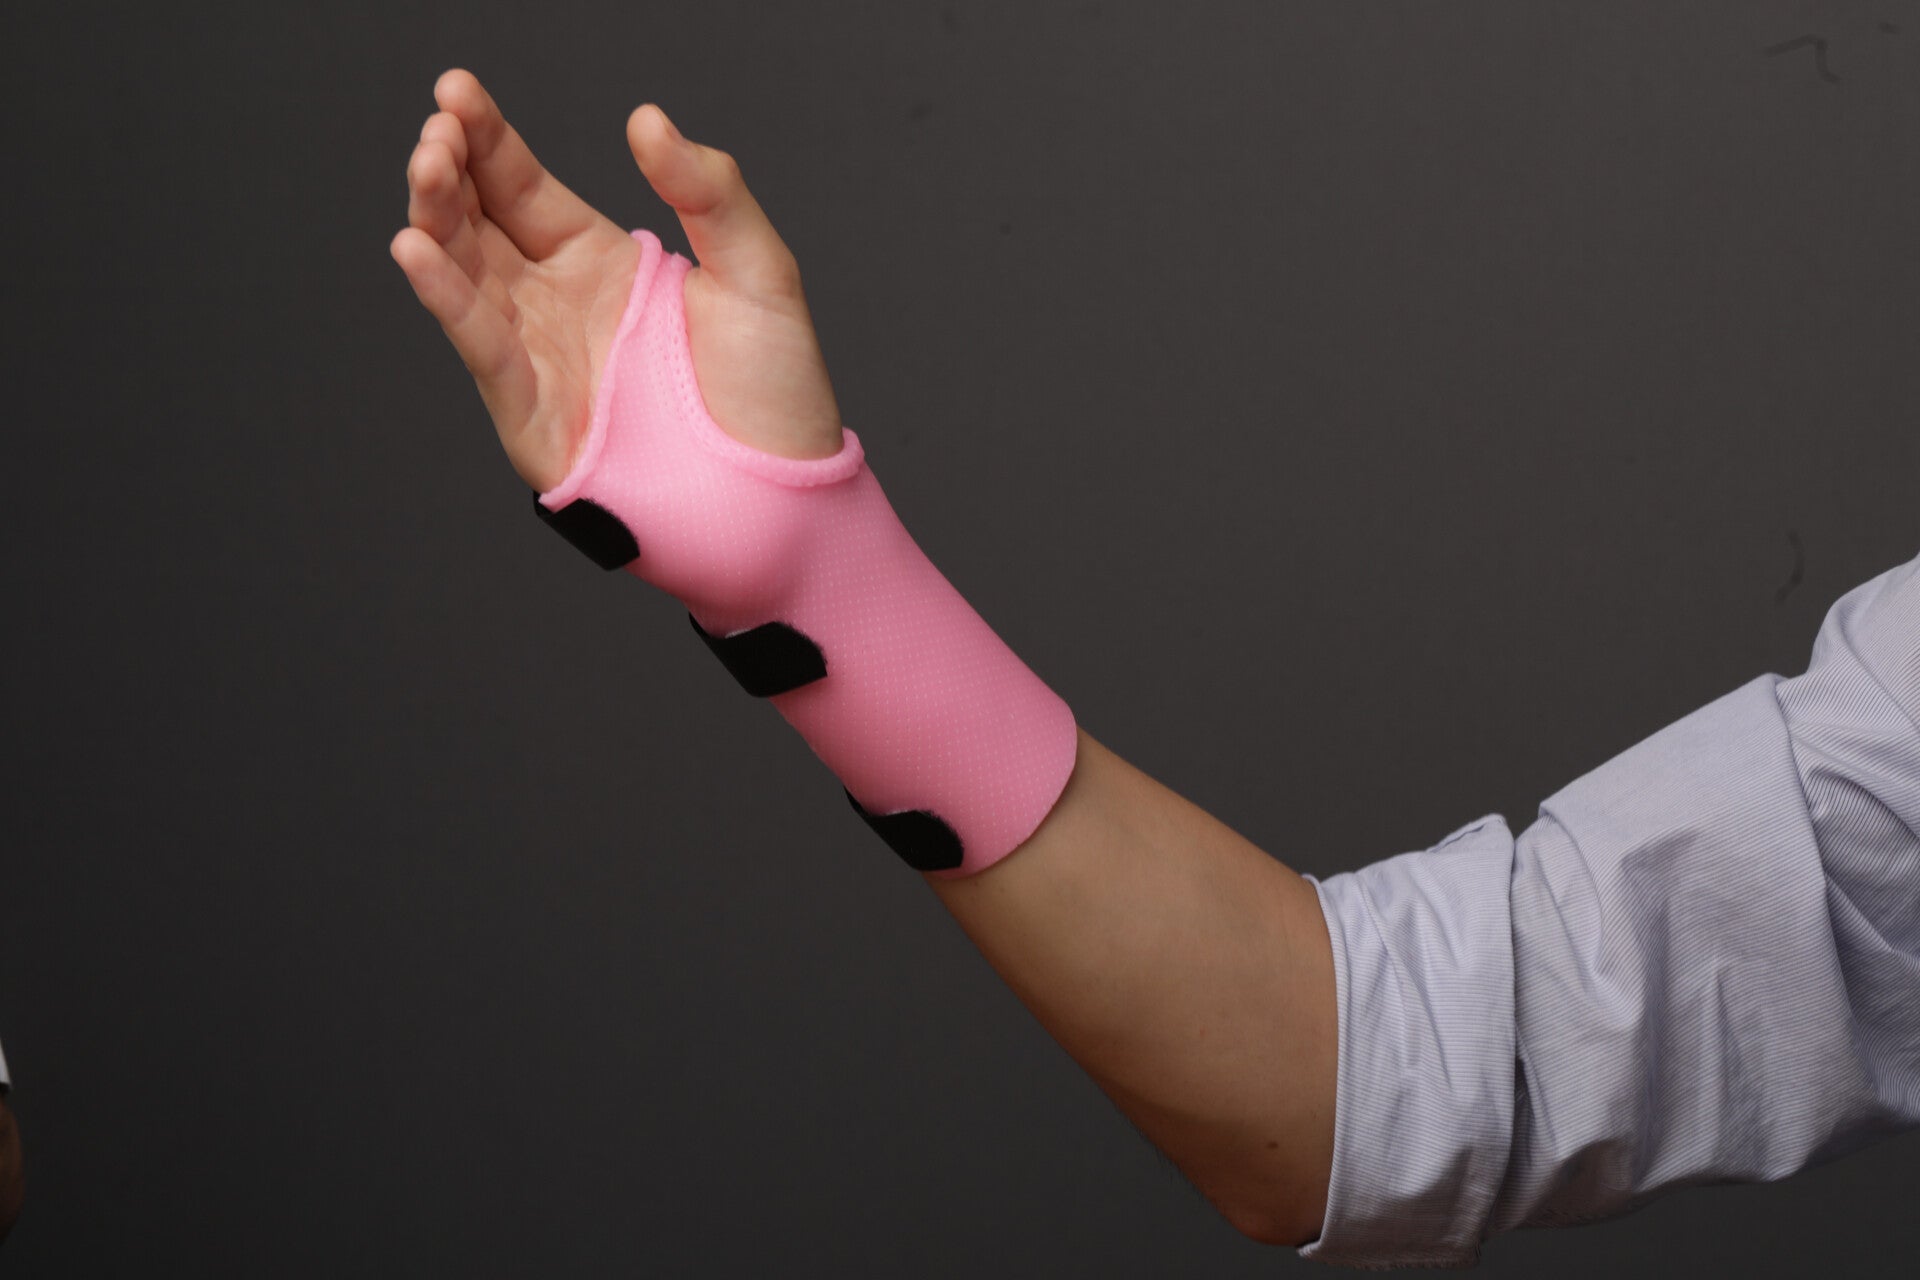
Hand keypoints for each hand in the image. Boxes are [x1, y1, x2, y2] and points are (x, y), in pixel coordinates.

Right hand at [390, 68, 845, 493]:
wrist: (786, 498)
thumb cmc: (776, 396)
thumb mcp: (759, 274)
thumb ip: (711, 192)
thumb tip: (647, 119)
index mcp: (600, 264)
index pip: (522, 186)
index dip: (486, 138)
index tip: (455, 89)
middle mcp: (556, 307)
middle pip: (479, 223)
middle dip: (448, 169)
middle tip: (438, 126)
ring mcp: (540, 361)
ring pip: (466, 278)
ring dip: (436, 221)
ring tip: (426, 167)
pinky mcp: (535, 417)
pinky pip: (483, 349)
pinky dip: (447, 300)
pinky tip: (417, 249)